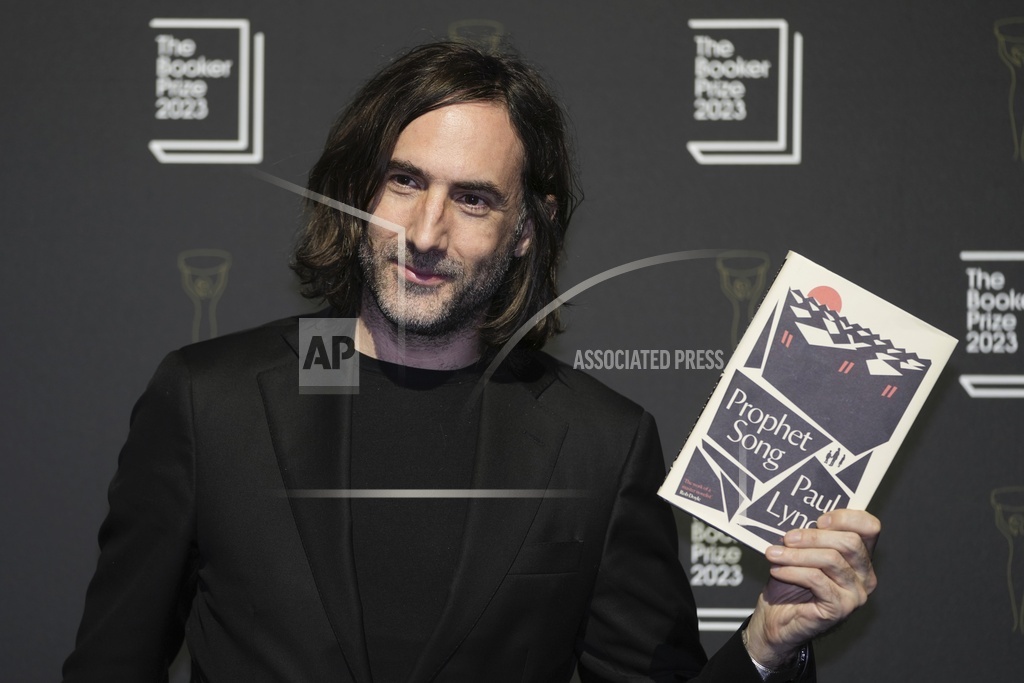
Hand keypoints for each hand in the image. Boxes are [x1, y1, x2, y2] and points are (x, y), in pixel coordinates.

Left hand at [743, 509, 880, 668]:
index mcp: (860, 556)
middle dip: (814, 536)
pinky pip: (817, 580)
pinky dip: (793, 571)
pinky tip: (777, 569)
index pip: (869, 527)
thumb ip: (810, 534)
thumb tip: (799, 511)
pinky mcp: (841, 608)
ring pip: (831, 560)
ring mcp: (856, 593)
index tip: (819, 519)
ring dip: (796, 554)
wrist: (777, 618)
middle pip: (850, 542)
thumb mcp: (800, 551)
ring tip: (774, 554)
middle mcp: (865, 575)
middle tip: (787, 537)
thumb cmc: (790, 582)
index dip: (846, 518)